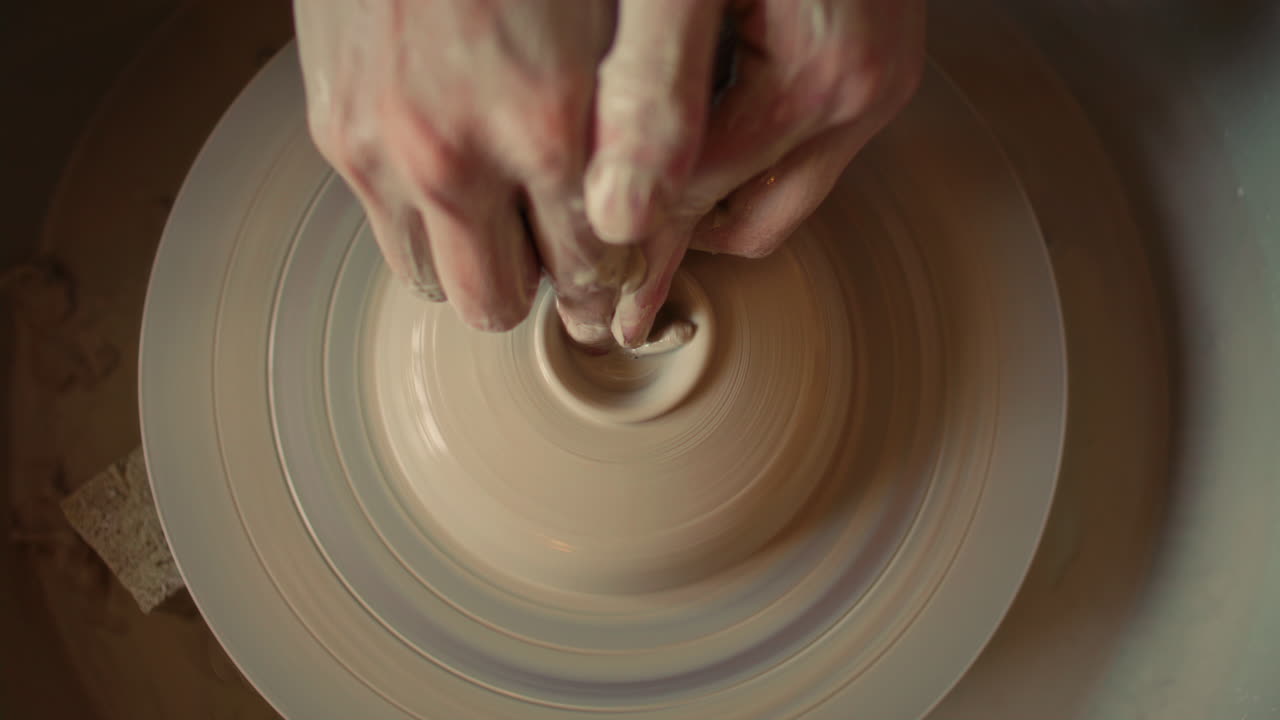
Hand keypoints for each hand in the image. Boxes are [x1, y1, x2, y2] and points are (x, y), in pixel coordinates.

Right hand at [294, 0, 635, 343]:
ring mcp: (377, 147)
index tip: (617, 274)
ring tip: (508, 214)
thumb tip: (650, 196)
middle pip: (497, 303)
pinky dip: (425, 218)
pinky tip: (458, 168)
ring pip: (432, 281)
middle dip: (541, 289)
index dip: (611, 280)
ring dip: (476, 262)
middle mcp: (452, 155)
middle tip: (564, 255)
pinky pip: (384, 227)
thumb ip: (642, 107)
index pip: (589, 267)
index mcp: (544, 121)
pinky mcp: (330, 127)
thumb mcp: (630, 0)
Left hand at [585, 0, 925, 346]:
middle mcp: (867, 87)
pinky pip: (805, 129)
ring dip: (717, 188)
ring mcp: (882, 69)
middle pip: (761, 216)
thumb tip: (620, 216)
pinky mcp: (876, 45)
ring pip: (787, 180)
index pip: (700, 198)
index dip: (641, 251)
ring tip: (646, 185)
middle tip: (623, 265)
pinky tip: (696, 113)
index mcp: (820, 81)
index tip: (610, 313)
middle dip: (686, 240)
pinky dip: (745, 140)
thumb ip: (653, 88)